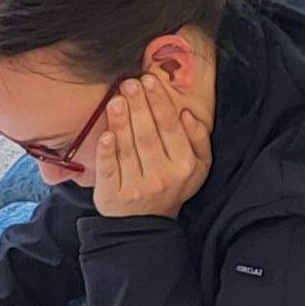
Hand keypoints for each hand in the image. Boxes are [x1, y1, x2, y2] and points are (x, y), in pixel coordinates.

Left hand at [90, 76, 208, 218]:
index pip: (170, 128)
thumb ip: (199, 139)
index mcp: (184, 165)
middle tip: (129, 83)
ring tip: (115, 99)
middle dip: (138, 106)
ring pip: (128, 148)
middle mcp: (162, 176)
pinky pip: (109, 169)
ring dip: (121, 121)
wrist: (146, 225)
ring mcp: (137, 187)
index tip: (149, 80)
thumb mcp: (198, 167)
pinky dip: (106, 152)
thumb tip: (187, 115)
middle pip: (147, 134)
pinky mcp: (113, 195)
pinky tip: (105, 134)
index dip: (159, 103)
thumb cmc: (172, 185)